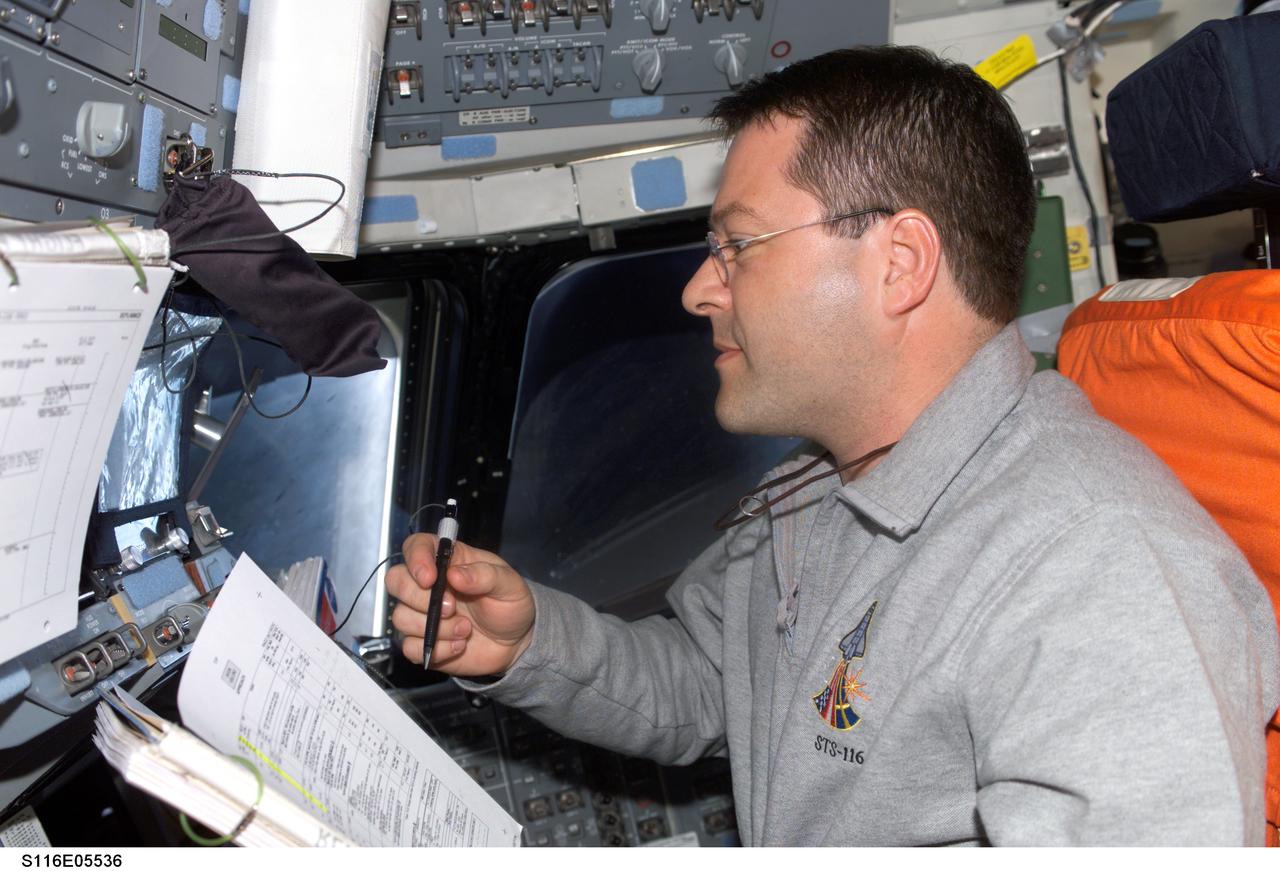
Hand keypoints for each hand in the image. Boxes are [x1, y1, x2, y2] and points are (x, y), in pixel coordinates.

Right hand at [386, 534, 534, 675]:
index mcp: (448, 560)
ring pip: (400, 617)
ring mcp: (421, 614)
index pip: (416, 546)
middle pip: (396, 581)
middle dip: (420, 598)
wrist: (516, 642)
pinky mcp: (422, 642)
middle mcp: (428, 585)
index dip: (415, 559)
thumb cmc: (510, 604)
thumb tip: (454, 575)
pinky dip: (436, 649)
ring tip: (466, 629)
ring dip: (435, 628)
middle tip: (452, 608)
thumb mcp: (509, 584)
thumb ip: (485, 575)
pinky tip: (459, 646)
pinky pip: (410, 647)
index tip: (429, 579)